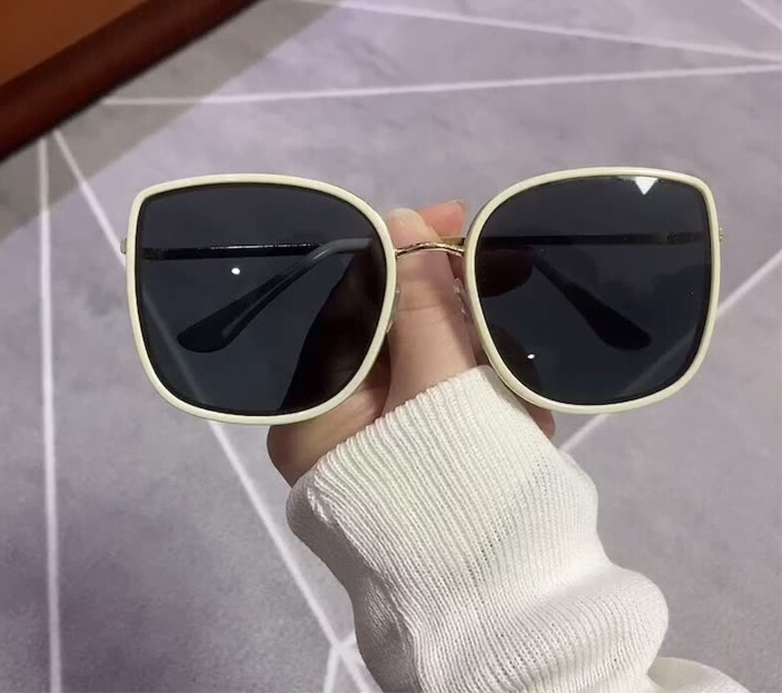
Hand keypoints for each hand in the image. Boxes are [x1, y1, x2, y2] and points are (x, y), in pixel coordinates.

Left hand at [267, 201, 554, 485]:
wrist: (513, 607)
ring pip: (425, 365)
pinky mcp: (422, 460)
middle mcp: (337, 428)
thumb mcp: (441, 387)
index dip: (394, 257)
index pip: (344, 306)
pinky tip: (512, 412)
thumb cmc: (460, 491)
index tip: (446, 221)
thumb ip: (422, 306)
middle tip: (492, 289)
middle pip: (388, 334)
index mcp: (315, 412)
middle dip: (448, 316)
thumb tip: (400, 220)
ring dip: (474, 357)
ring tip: (508, 386)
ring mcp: (381, 447)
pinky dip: (482, 393)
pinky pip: (447, 403)